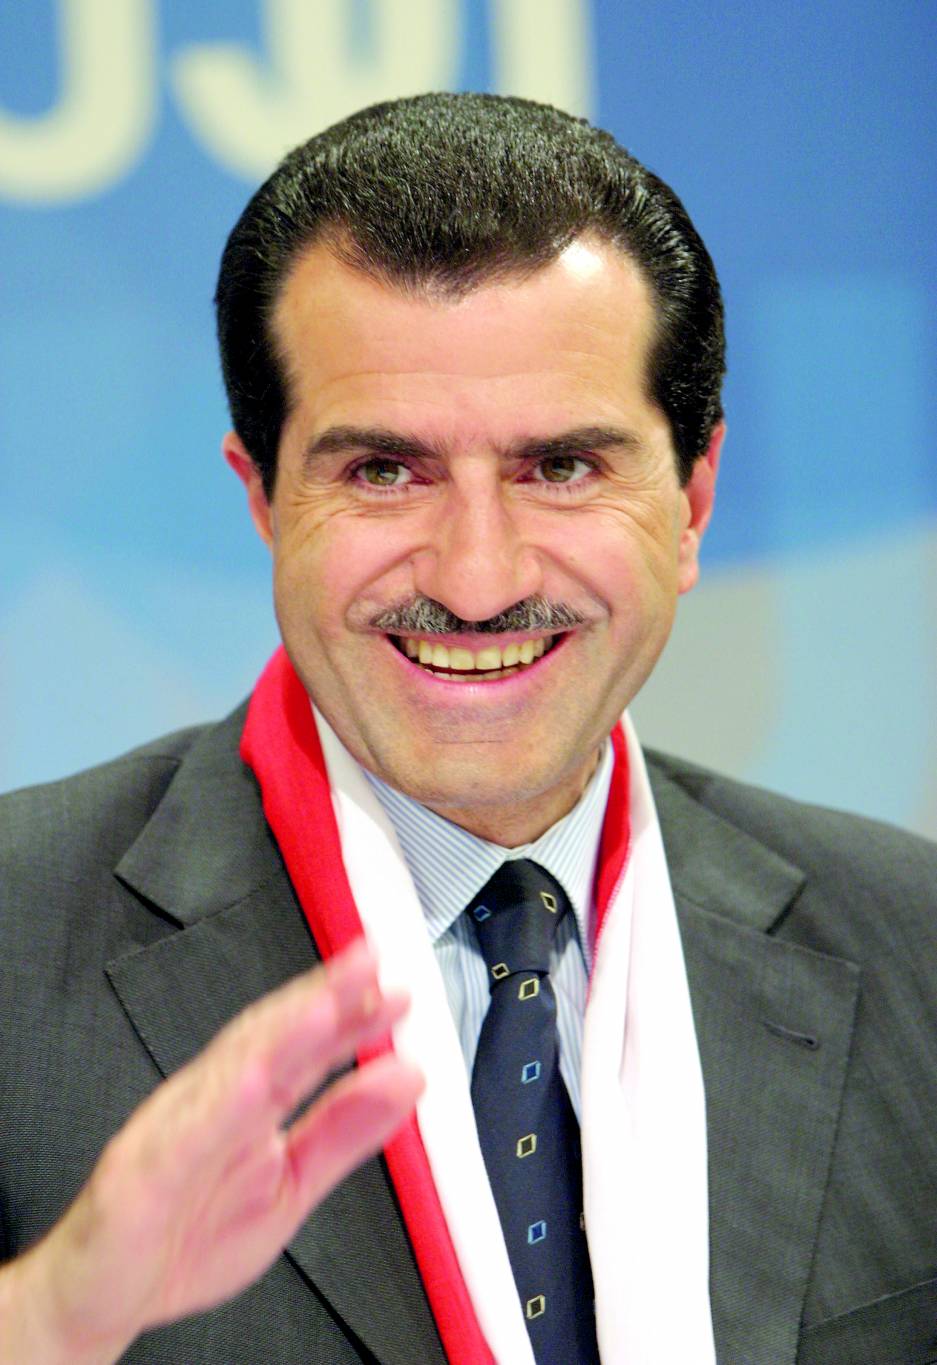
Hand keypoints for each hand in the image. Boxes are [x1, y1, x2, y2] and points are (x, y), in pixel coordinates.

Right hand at [0, 939, 421, 1362]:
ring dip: (279, 1032)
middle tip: (369, 963)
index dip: (351, 1013)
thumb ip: (346, 1133)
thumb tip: (407, 1078)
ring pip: (231, 1069)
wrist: (100, 1299)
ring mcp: (177, 1130)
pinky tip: (256, 1079)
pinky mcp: (142, 1172)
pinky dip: (220, 1103)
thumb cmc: (183, 1240)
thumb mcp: (291, 1187)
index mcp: (252, 1105)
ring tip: (327, 1003)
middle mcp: (215, 1103)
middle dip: (320, 997)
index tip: (397, 992)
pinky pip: (184, 1134)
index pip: (307, 1046)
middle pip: (271, 1036)